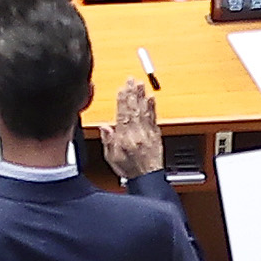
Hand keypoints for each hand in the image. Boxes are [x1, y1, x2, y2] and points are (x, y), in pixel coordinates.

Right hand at [105, 68, 160, 186]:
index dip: (122, 100)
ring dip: (142, 96)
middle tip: (132, 80)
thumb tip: (104, 127)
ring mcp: (148, 133)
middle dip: (133, 93)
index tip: (122, 88)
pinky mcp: (156, 135)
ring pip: (144, 111)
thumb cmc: (130, 170)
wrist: (148, 179)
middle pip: (134, 109)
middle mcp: (137, 134)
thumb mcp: (112, 158)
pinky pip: (154, 118)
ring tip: (141, 84)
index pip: (123, 114)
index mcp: (125, 138)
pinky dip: (152, 107)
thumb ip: (108, 141)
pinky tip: (152, 99)